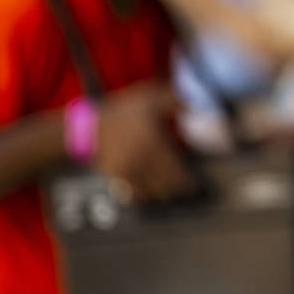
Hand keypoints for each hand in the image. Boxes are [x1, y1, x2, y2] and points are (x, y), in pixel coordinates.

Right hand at [94, 84, 196, 204]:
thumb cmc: (129, 110)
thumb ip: (177, 101)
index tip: (195, 185)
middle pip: (166, 186)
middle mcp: (141, 159)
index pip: (176, 173)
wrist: (94, 122)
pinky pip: (136, 195)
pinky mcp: (116, 178)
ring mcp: (127, 171)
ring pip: (153, 194)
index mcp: (153, 142)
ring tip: (171, 189)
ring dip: (163, 193)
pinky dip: (147, 196)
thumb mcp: (153, 97)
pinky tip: (153, 190)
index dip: (188, 183)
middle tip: (187, 189)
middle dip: (178, 190)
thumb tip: (198, 109)